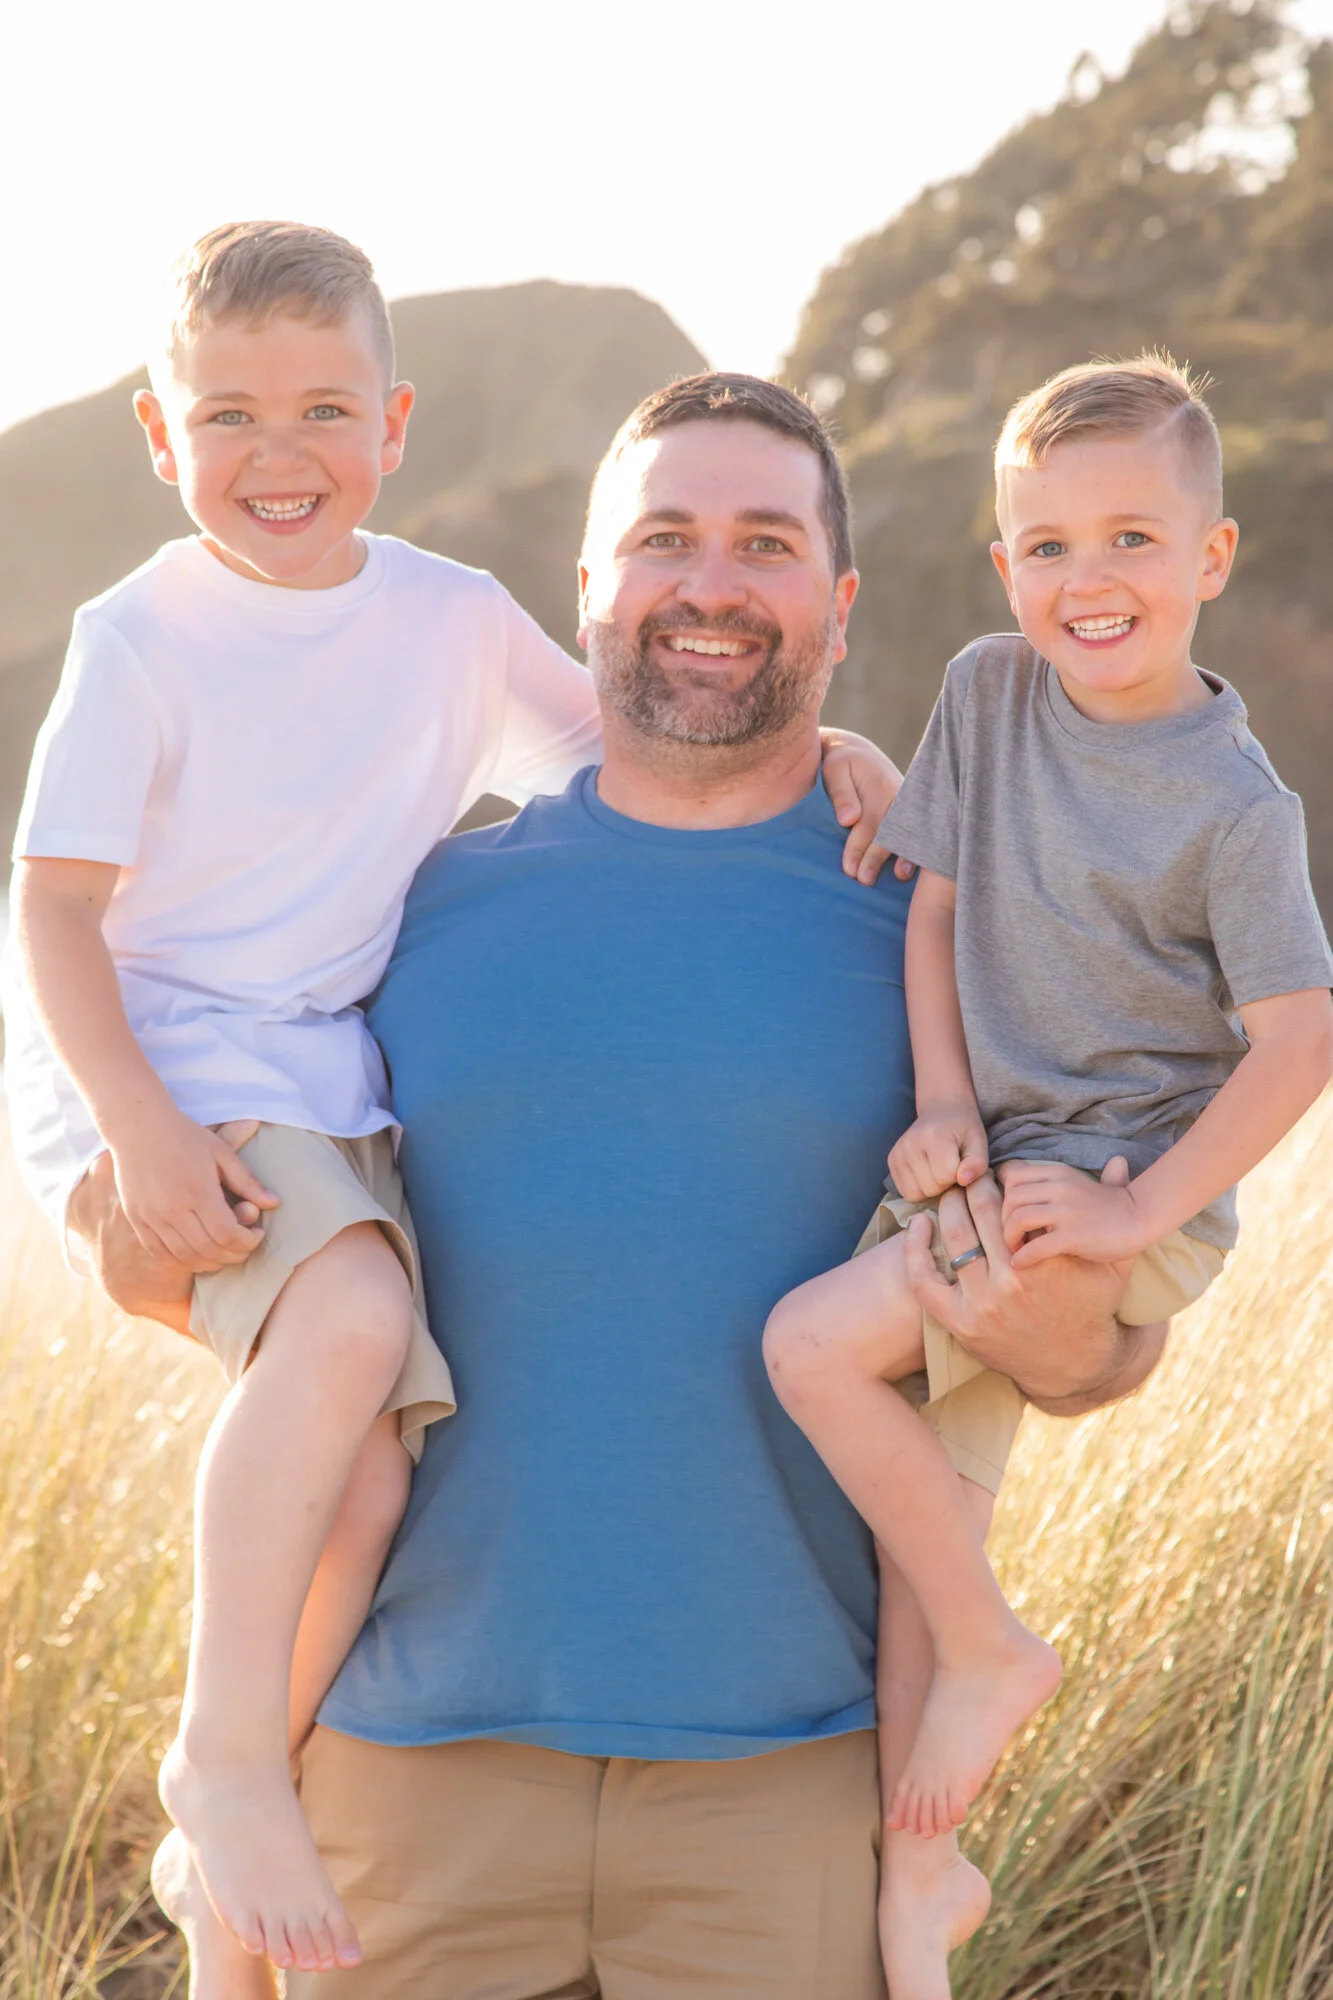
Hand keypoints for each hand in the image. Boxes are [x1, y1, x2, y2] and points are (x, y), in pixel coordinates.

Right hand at [108, 1107, 277, 1265]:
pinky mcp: (137, 1219)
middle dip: (234, 1255)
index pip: (228, 1234)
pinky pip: (160, 1251)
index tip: (257, 1235)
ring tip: (224, 1252)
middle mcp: (173, 1208)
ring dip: (209, 1262)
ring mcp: (152, 1216)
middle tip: (245, 1247)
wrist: (137, 1126)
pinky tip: (197, 1251)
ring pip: (185, 1256)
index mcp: (198, 1190)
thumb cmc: (185, 1136)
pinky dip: (182, 1258)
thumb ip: (247, 1181)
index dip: (248, 1242)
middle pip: (209, 1250)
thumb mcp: (221, 1152)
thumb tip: (274, 1203)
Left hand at [818, 729, 913, 885]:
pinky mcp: (912, 811)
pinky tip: (914, 868)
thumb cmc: (840, 764)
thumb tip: (847, 820)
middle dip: (877, 858)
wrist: (856, 751)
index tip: (849, 870)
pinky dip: (917, 850)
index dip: (860, 847)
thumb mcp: (834, 770)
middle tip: (864, 881)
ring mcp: (909, 804)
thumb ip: (842, 794)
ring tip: (901, 877)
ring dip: (906, 856)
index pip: (870, 821)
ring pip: (909, 831)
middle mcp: (899, 795)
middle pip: (890, 831)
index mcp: (879, 785)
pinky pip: (917, 831)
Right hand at [888, 1101, 987, 1201]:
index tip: (961, 1164)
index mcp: (935, 1136)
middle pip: (930, 1187)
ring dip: (930, 1188)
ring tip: (938, 1170)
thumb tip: (962, 1180)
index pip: (945, 1176)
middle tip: (950, 1167)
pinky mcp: (891, 1160)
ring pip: (915, 1193)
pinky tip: (926, 1173)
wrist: (941, 1110)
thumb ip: (977, 1163)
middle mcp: (911, 1143)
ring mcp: (898, 1152)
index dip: (958, 1176)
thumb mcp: (978, 1143)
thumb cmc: (963, 1130)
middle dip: (944, 1183)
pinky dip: (918, 1188)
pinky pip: (905, 1192)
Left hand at [900, 1171, 1159, 1413]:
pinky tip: (917, 1226)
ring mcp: (984, 1303)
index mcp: (1046, 1260)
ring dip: (948, 1210)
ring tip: (949, 1198)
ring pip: (955, 1238)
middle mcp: (1013, 1280)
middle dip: (973, 1190)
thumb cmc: (1093, 1308)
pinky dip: (915, 1249)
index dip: (1000, 1182)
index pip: (1013, 1202)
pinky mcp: (961, 1323)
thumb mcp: (1114, 1263)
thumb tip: (1119, 1160)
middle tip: (968, 1180)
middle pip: (981, 1214)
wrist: (1073, 1364)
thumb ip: (1114, 1212)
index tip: (995, 1175)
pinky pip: (925, 1280)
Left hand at [1001, 1156, 1150, 1265]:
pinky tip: (1020, 1264)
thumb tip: (1016, 1174)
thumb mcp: (1076, 1182)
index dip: (1003, 1194)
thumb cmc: (1105, 1206)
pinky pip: (1036, 1247)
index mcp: (1058, 1173)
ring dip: (1009, 1238)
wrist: (1140, 1219)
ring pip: (1018, 1219)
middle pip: (1010, 1197)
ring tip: (1014, 1249)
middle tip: (1009, 1236)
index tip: (1007, 1212)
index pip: (1011, 1174)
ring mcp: (1066, 1211)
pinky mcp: (1073, 1236)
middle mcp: (1059, 1187)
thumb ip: (1049, 1180)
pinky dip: (1022, 1257)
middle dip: (1002, 1219)